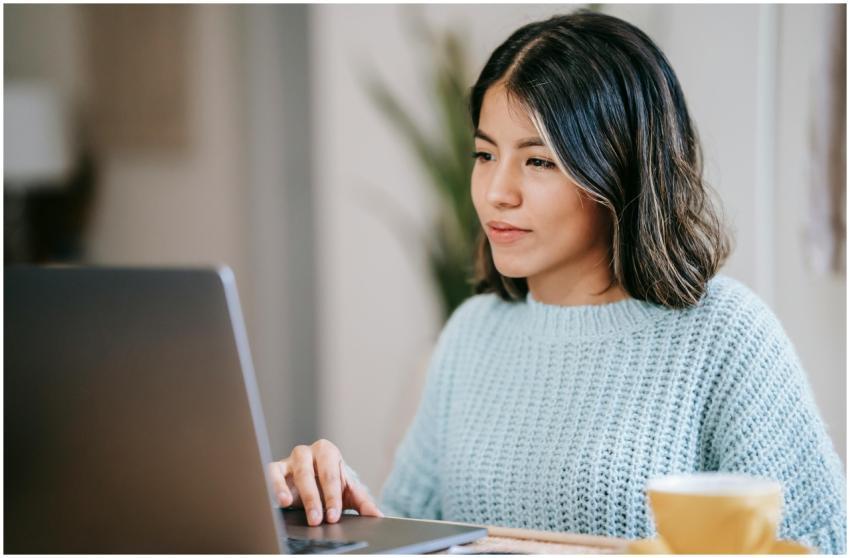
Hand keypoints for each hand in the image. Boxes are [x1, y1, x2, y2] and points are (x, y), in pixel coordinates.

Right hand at [269, 439, 383, 525]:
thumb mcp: (347, 493)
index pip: (331, 474)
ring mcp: (291, 460)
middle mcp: (309, 452)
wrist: (312, 484)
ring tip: (293, 506)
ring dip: (295, 492)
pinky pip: (272, 473)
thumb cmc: (330, 485)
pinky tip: (281, 501)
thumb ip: (363, 503)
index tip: (333, 516)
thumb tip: (378, 515)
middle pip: (312, 472)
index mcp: (329, 453)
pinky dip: (275, 485)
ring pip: (294, 472)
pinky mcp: (276, 468)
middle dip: (315, 497)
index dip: (333, 496)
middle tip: (318, 519)